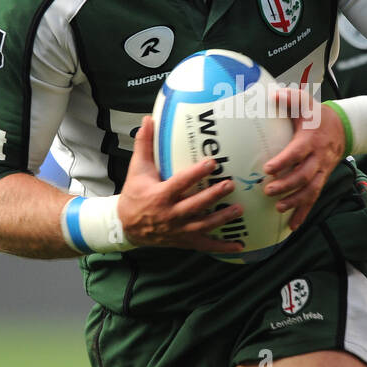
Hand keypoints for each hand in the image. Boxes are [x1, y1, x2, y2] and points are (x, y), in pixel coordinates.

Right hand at [117, 116, 245, 252]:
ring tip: (239, 209)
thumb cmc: (135, 194)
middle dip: (214, 196)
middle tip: (231, 184)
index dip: (196, 174)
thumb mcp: (137, 170)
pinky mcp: (184, 241)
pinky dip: (223, 247)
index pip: (180, 184)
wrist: (126, 226)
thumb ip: (144, 145)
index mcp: (160, 196)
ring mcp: (178, 230)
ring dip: (222, 219)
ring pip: (203, 226)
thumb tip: (148, 119)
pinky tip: (240, 245)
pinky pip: (205, 245)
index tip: (212, 163)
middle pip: (195, 206)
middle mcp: (170, 215)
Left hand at [262, 89, 346, 230]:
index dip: (284, 161)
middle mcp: (318, 158)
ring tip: (278, 208)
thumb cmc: (317, 116)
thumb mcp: (306, 103)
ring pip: (311, 190)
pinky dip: (304, 213)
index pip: (298, 152)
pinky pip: (314, 198)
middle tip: (268, 191)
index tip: (268, 169)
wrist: (343, 128)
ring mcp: (321, 170)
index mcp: (311, 140)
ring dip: (295, 201)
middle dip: (287, 186)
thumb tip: (272, 94)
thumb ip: (290, 98)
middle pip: (304, 175)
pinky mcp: (322, 179)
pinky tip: (292, 226)